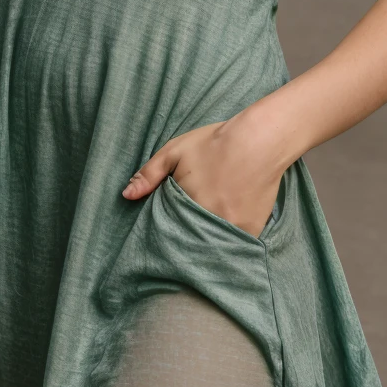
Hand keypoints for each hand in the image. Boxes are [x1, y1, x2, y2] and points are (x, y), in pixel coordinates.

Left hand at [122, 113, 291, 237]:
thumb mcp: (175, 151)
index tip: (160, 237)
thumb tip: (126, 195)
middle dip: (182, 242)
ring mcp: (232, 227)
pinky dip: (226, 243)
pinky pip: (233, 245)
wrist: (260, 140)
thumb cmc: (215, 143)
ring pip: (211, 246)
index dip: (164, 233)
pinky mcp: (251, 230)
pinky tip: (220, 238)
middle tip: (179, 241)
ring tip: (197, 246)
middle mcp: (209, 219)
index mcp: (186, 203)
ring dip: (203, 245)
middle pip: (188, 241)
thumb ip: (149, 174)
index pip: (167, 229)